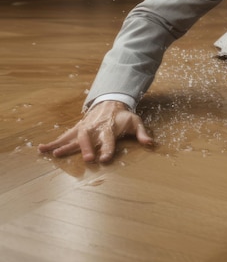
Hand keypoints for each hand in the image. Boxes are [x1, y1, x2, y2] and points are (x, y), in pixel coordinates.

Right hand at [38, 100, 153, 162]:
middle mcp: (94, 129)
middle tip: (86, 159)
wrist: (110, 102)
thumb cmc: (123, 117)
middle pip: (89, 138)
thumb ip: (142, 133)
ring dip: (64, 146)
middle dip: (86, 148)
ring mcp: (84, 128)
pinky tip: (42, 148)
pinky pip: (64, 136)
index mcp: (109, 128)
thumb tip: (150, 143)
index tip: (105, 159)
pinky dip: (53, 142)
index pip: (109, 140)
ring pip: (73, 137)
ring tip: (54, 155)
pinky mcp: (77, 129)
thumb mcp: (135, 121)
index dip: (107, 149)